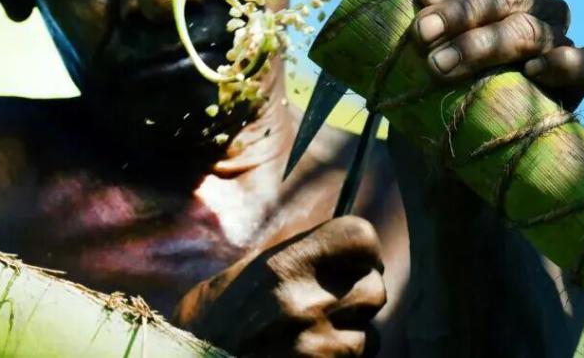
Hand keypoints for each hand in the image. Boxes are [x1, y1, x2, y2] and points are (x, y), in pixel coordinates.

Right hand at [174, 216, 385, 356]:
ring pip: (368, 335)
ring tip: (315, 340)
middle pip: (374, 288)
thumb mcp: (242, 277)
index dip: (363, 249)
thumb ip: (291, 259)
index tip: (357, 261)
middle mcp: (306, 302)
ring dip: (350, 337)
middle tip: (336, 306)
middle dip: (359, 298)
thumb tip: (333, 246)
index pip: (359, 237)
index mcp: (284, 265)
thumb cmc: (210, 326)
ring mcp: (317, 347)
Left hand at [412, 0, 583, 108]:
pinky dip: (567, 64)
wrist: (452, 98)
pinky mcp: (577, 78)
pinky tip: (533, 71)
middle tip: (421, 34)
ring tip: (441, 64)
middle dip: (461, 12)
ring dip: (484, 45)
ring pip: (530, 30)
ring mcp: (559, 36)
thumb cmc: (445, 36)